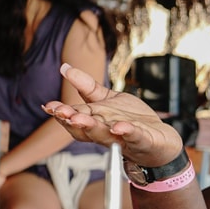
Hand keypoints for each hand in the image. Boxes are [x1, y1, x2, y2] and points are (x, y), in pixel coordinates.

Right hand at [42, 63, 183, 166]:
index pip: (75, 117)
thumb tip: (65, 67)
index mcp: (95, 121)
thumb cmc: (131, 120)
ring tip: (81, 119)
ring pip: (106, 135)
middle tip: (63, 113)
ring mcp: (124, 138)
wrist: (160, 139)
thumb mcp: (109, 99)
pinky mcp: (144, 140)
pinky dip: (127, 132)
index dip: (61, 113)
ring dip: (93, 127)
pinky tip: (120, 127)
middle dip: (73, 121)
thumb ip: (88, 87)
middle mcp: (106, 132)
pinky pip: (134, 137)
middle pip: (86, 128)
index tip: (49, 106)